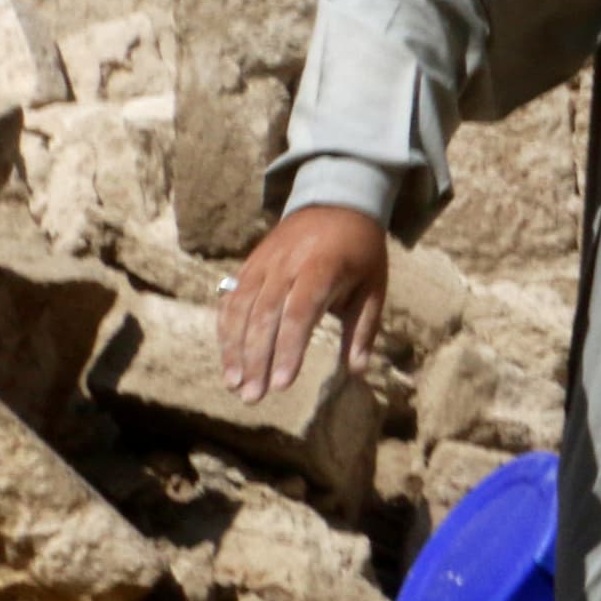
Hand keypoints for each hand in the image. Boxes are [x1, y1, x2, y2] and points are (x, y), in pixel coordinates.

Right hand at [218, 205, 388, 403]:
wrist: (336, 203)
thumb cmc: (360, 252)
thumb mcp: (374, 286)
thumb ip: (363, 328)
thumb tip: (357, 372)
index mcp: (322, 269)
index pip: (299, 314)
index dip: (288, 350)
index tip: (283, 385)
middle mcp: (287, 266)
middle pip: (265, 317)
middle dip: (256, 360)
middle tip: (254, 397)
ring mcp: (263, 264)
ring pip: (241, 310)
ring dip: (234, 350)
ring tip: (236, 385)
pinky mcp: (249, 265)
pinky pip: (231, 300)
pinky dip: (225, 330)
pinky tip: (228, 359)